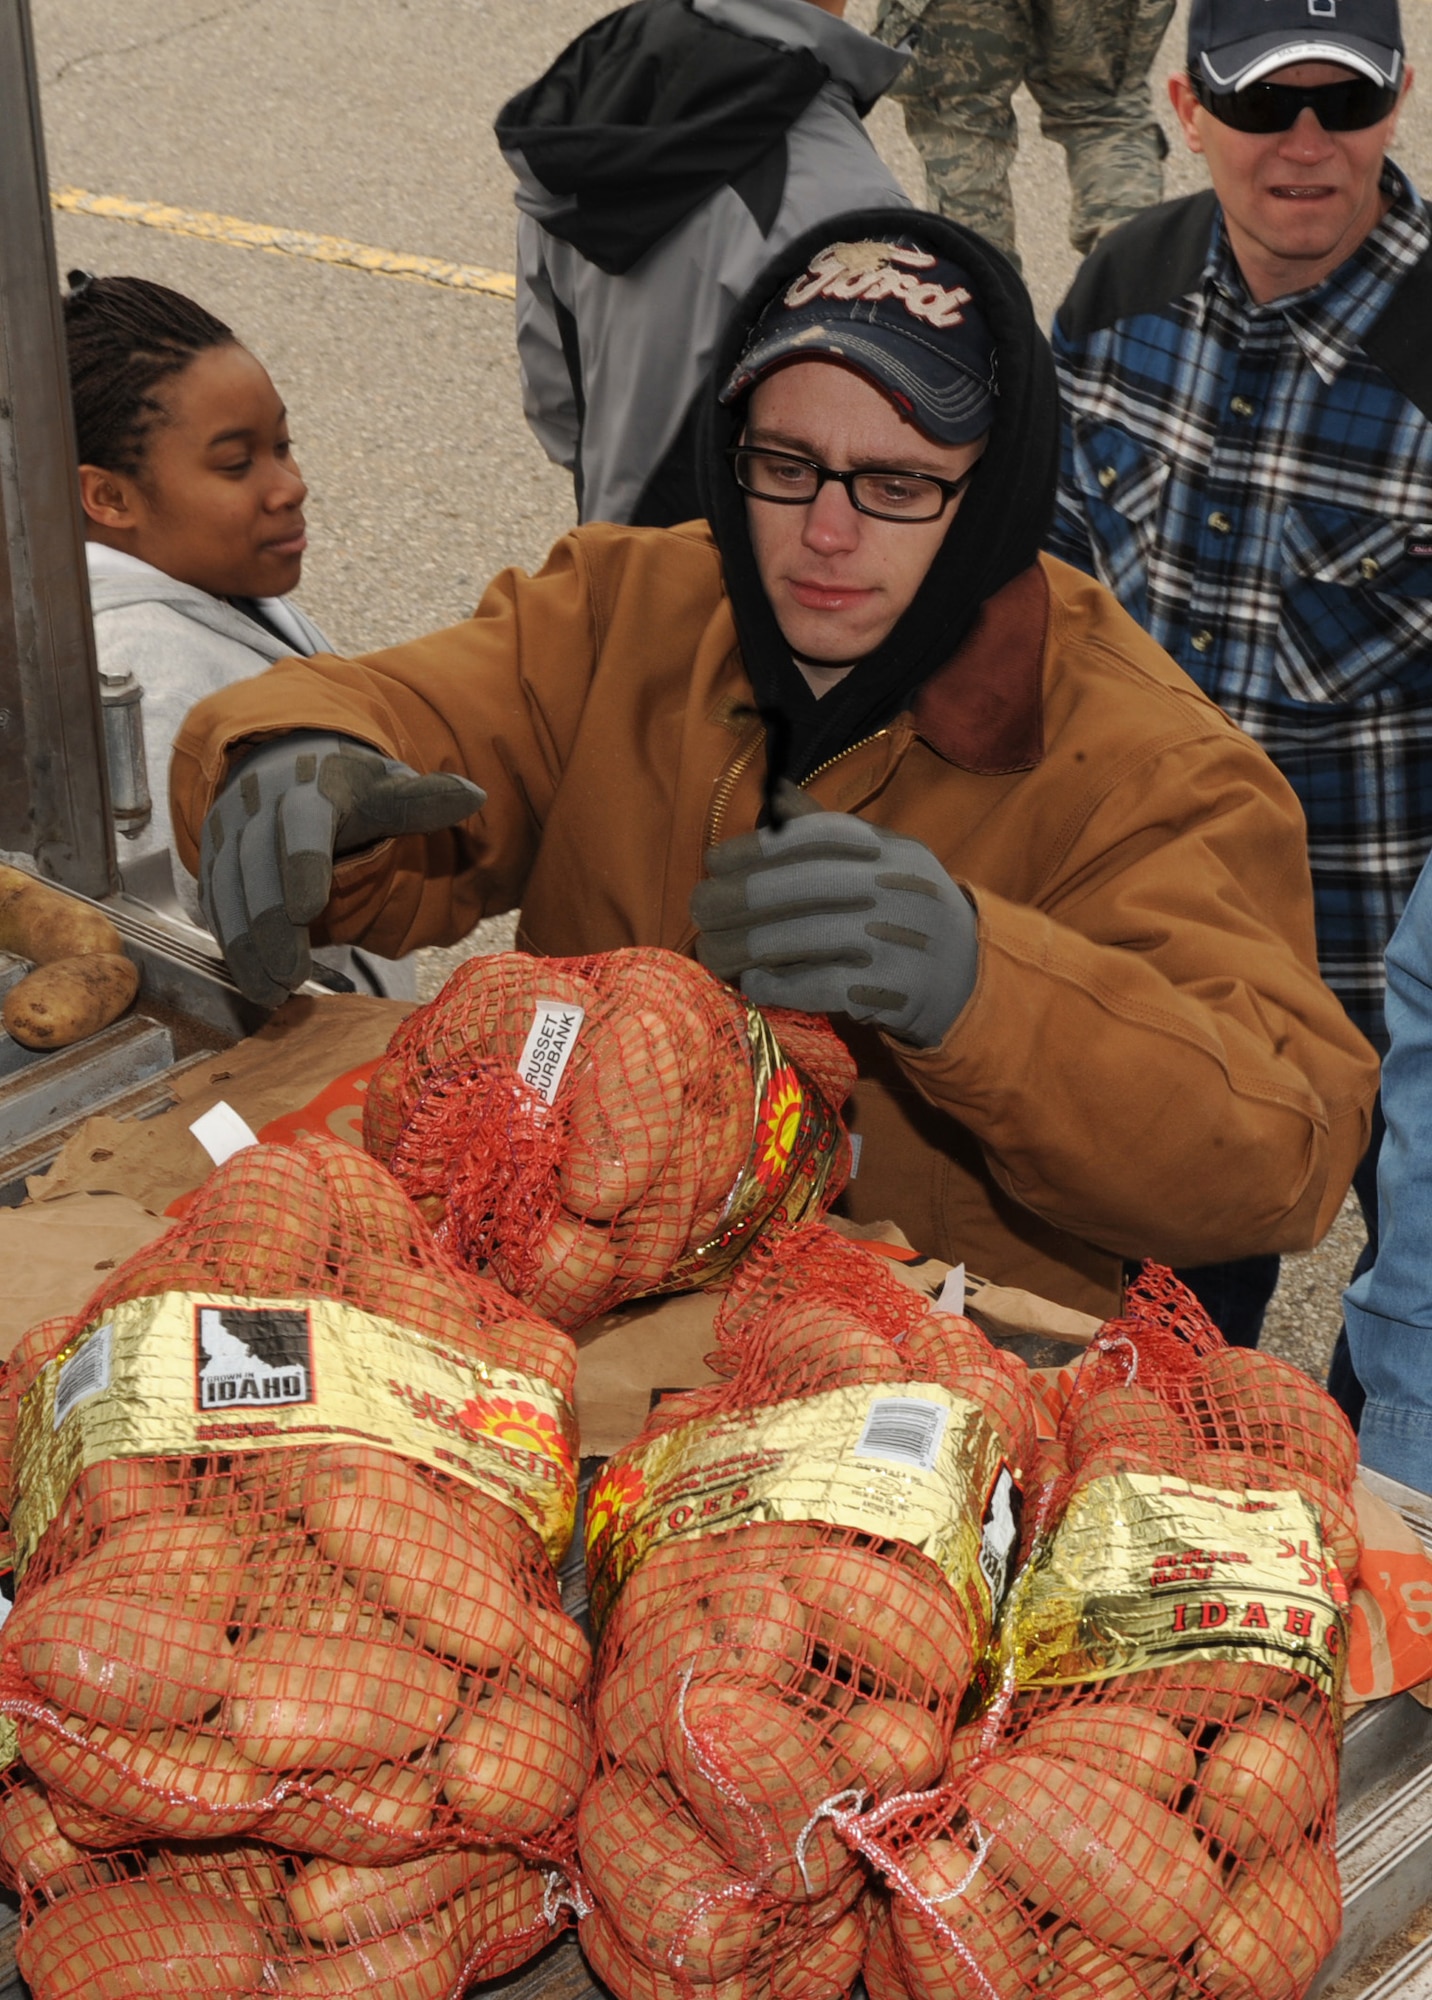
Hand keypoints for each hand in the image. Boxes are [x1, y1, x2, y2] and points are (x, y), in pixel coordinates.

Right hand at [199, 731, 484, 1004]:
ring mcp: (230, 835)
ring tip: (269, 992)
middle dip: (269, 926)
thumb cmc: (346, 789)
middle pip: (257, 868)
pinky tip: (250, 980)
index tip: (308, 908)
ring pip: (228, 891)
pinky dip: (229, 944)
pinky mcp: (214, 861)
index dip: (302, 864)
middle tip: (290, 976)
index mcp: (310, 790)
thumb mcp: (385, 787)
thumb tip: (473, 795)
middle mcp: (260, 808)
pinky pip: (214, 904)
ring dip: (245, 946)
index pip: (303, 825)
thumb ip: (421, 801)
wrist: (284, 765)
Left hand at [690, 782, 977, 1047]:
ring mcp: (896, 940)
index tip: (714, 860)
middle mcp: (897, 888)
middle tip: (699, 909)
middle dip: (739, 897)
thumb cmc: (907, 915)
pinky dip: (781, 984)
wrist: (969, 981)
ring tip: (712, 952)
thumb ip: (830, 833)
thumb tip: (777, 791)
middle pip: (803, 884)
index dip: (758, 846)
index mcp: (892, 851)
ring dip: (746, 946)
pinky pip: (824, 986)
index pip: (818, 837)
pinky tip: (753, 983)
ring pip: (805, 936)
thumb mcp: (884, 863)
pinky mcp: (892, 991)